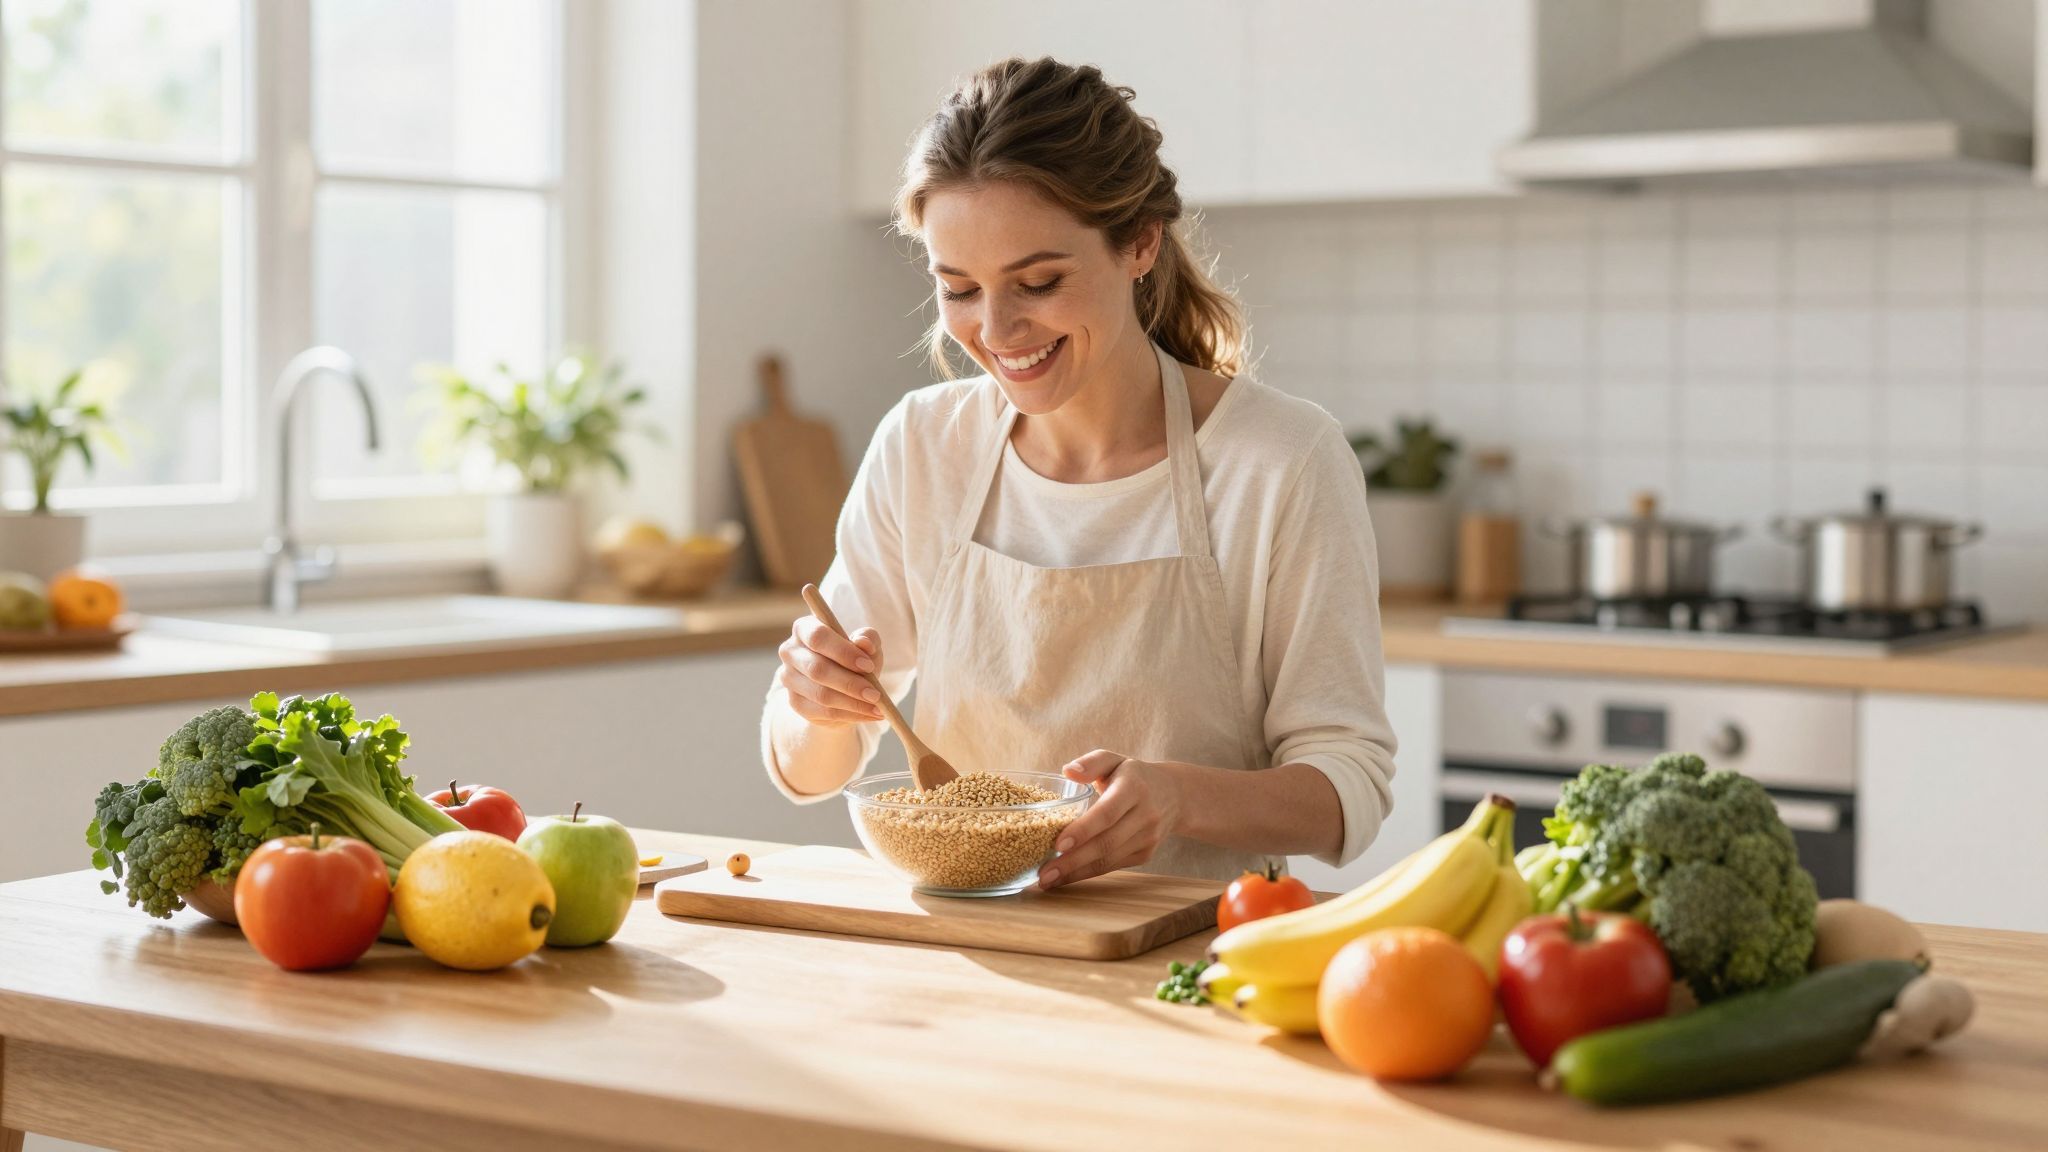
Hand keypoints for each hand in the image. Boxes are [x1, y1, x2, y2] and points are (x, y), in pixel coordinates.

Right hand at [776, 614, 886, 726]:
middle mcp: (790, 652)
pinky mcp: (795, 703)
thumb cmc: (853, 659)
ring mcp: (789, 678)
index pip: (818, 637)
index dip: (843, 652)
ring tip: (877, 706)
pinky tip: (868, 714)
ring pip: (821, 694)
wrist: (841, 687)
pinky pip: (823, 712)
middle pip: (817, 669)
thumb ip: (868, 639)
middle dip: (850, 683)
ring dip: (853, 703)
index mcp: (804, 629)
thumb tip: (864, 643)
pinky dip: (850, 715)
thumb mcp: (866, 646)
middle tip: (875, 694)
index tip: (868, 666)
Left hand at [1037, 751, 1182, 888]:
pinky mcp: (1145, 854)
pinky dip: (1087, 874)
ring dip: (1076, 873)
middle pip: (1106, 843)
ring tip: (1047, 880)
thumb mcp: (1115, 760)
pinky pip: (1112, 867)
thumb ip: (1092, 762)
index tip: (1058, 844)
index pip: (1107, 813)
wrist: (1175, 795)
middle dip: (1072, 861)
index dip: (1083, 830)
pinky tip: (1065, 878)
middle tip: (1043, 873)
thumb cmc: (1133, 775)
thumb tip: (1068, 771)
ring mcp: (1147, 838)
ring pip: (1108, 860)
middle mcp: (1145, 815)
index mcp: (1134, 788)